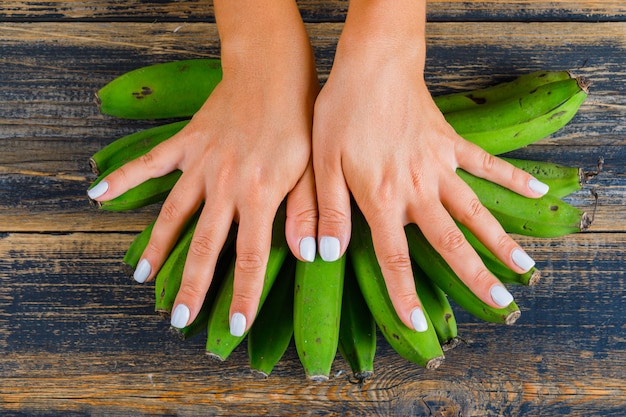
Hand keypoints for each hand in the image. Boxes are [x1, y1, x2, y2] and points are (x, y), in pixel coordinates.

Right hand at [88, 0, 319, 335]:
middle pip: (204, 247)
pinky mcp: (186, 144)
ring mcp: (200, 165)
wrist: (273, 72)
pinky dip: (123, 177)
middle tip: (179, 320)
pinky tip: (98, 192)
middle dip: (192, 287)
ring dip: (157, 247)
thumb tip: (310, 256)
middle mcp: (224, 187)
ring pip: (173, 214)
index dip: (243, 296)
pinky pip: (149, 164)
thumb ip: (307, 214)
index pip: (250, 258)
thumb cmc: (299, 121)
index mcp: (259, 196)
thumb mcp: (312, 169)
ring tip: (143, 277)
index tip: (235, 327)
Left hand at [312, 4, 545, 330]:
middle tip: (501, 306)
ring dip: (500, 240)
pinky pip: (486, 164)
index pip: (395, 256)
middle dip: (475, 276)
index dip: (404, 292)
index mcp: (381, 198)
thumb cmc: (341, 113)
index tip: (419, 323)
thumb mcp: (321, 163)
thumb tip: (326, 254)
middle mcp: (416, 188)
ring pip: (475, 210)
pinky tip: (538, 190)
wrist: (371, 66)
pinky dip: (511, 178)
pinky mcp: (450, 143)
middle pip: (450, 241)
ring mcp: (438, 166)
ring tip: (524, 268)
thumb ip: (328, 210)